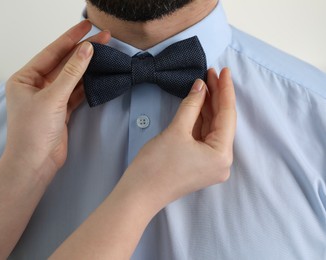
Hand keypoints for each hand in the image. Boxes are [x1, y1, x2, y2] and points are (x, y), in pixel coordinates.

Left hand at [3, 21, 109, 179]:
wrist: (35, 164)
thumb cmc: (33, 133)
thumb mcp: (52, 98)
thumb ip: (71, 74)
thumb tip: (86, 50)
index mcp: (25, 79)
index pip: (51, 52)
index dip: (70, 38)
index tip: (87, 26)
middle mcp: (36, 86)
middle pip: (63, 63)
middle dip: (82, 51)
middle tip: (104, 37)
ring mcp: (50, 99)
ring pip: (72, 77)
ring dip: (87, 67)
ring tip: (105, 53)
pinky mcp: (61, 111)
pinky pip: (76, 92)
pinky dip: (87, 84)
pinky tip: (98, 74)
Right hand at [121, 68, 235, 210]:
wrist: (138, 194)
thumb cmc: (156, 166)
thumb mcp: (176, 131)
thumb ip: (191, 105)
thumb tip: (201, 86)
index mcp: (222, 155)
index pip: (227, 115)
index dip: (225, 90)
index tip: (224, 71)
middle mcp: (221, 161)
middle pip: (221, 122)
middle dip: (216, 96)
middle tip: (211, 73)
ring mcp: (210, 164)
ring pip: (212, 129)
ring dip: (208, 107)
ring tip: (204, 84)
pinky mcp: (198, 164)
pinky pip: (203, 137)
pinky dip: (200, 120)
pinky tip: (198, 103)